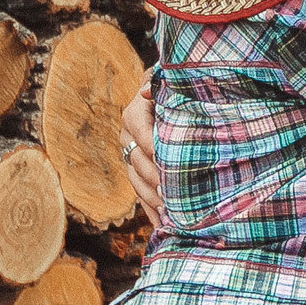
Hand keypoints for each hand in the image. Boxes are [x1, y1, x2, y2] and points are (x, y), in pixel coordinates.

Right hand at [120, 78, 160, 222]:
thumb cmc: (177, 88)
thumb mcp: (169, 79)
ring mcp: (132, 158)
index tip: (164, 158)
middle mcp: (128, 138)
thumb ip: (159, 81)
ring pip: (136, 181)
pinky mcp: (140, 174)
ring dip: (151, 197)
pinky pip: (142, 194)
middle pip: (136, 160)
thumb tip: (146, 91)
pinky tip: (164, 225)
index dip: (150, 144)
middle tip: (170, 192)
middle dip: (152, 177)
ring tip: (169, 211)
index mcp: (134, 114)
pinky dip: (152, 211)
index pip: (138, 129)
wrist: (174, 99)